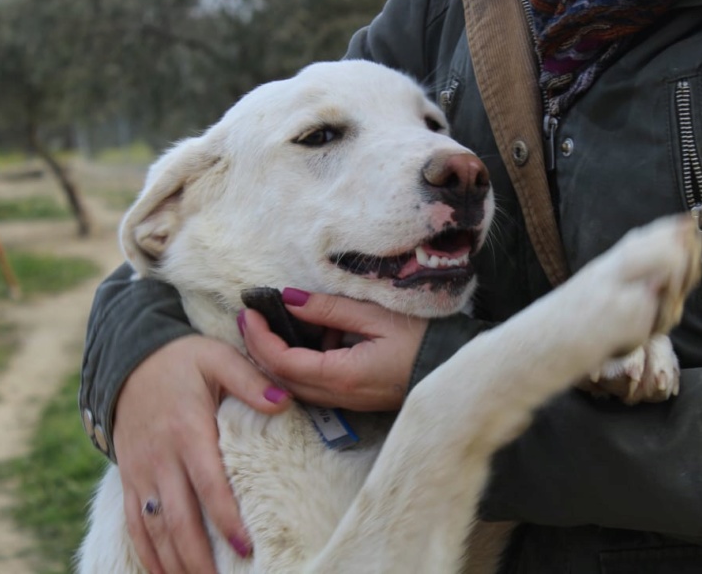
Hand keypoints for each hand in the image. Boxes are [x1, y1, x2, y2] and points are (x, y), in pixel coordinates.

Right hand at [112, 334, 292, 572]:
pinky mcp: (130, 477)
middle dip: (199, 558)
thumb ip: (251, 380)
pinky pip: (135, 523)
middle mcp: (160, 457)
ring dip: (175, 563)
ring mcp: (141, 471)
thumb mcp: (218, 358)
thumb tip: (283, 402)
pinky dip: (148, 553)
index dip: (225, 519)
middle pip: (178, 519)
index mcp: (187, 430)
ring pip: (155, 528)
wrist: (129, 357)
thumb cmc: (183, 359)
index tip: (245, 548)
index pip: (208, 484)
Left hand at [241, 288, 427, 410]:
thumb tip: (289, 300)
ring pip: (291, 385)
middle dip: (257, 348)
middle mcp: (336, 396)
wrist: (452, 370)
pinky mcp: (350, 399)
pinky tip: (305, 338)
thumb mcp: (375, 316)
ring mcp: (343, 402)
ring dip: (274, 357)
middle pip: (279, 379)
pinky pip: (310, 385)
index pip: (282, 362)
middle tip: (249, 316)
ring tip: (271, 323)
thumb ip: (329, 309)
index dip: (259, 338)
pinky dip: (296, 363)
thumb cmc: (421, 341)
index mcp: (341, 375)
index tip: (249, 311)